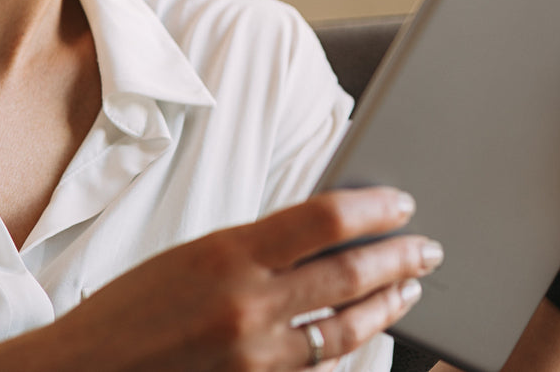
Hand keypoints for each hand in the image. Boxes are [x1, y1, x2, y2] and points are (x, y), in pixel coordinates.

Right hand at [49, 187, 440, 371]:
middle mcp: (246, 305)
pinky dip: (345, 347)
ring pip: (343, 329)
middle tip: (427, 249)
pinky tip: (362, 332)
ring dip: (385, 307)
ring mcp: (252, 357)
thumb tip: (328, 230)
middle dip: (398, 260)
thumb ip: (258, 247)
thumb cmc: (132, 309)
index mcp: (228, 252)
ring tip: (407, 289)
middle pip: (348, 275)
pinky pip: (315, 367)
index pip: (325, 219)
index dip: (374, 208)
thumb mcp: (193, 256)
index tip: (403, 204)